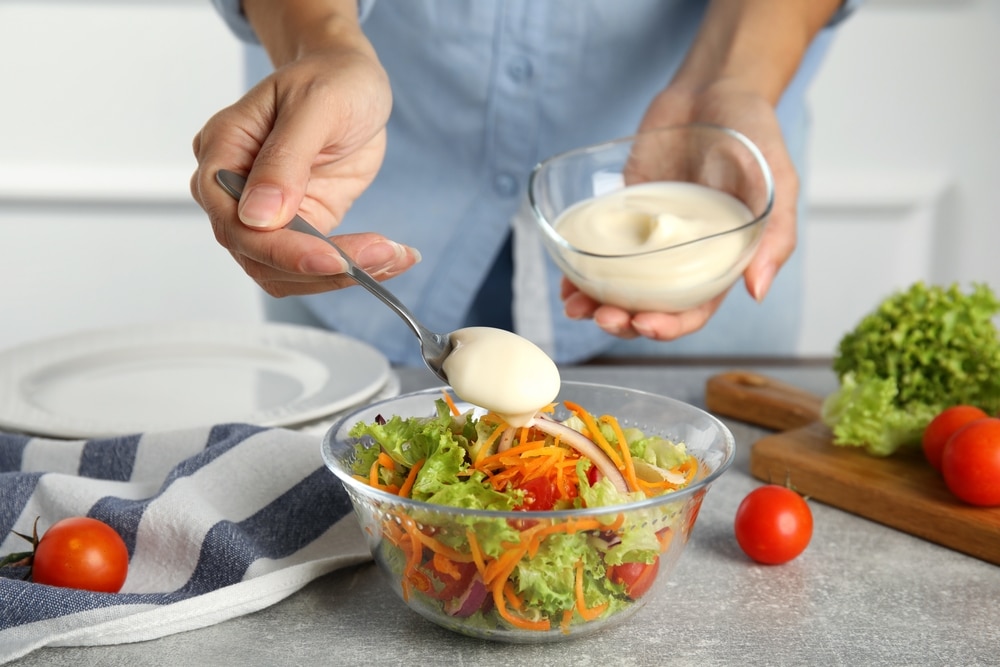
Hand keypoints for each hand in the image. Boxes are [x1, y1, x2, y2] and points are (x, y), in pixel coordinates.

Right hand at [190, 41, 419, 296]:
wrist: (354, 82)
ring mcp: (267, 213)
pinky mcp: (302, 224)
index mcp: (223, 152)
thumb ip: (285, 158)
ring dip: (340, 276)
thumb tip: (258, 216)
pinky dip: (355, 269)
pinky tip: (391, 258)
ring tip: (394, 257)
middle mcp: (235, 190)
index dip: (280, 249)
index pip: (234, 221)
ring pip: (287, 272)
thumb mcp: (316, 104)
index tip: (332, 258)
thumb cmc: (331, 78)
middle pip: (259, 256)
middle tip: (381, 256)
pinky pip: (318, 264)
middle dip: (321, 267)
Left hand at [562, 81, 796, 340]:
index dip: (670, 326)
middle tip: (603, 318)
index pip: (694, 311)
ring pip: (618, 286)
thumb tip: (757, 291)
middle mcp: (679, 258)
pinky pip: (597, 250)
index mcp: (719, 262)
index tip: (645, 325)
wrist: (713, 90)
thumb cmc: (753, 136)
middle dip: (624, 321)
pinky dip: (580, 270)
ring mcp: (647, 237)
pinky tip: (565, 280)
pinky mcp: (621, 214)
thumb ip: (775, 235)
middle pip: (649, 306)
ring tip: (575, 306)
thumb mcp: (777, 182)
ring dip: (595, 304)